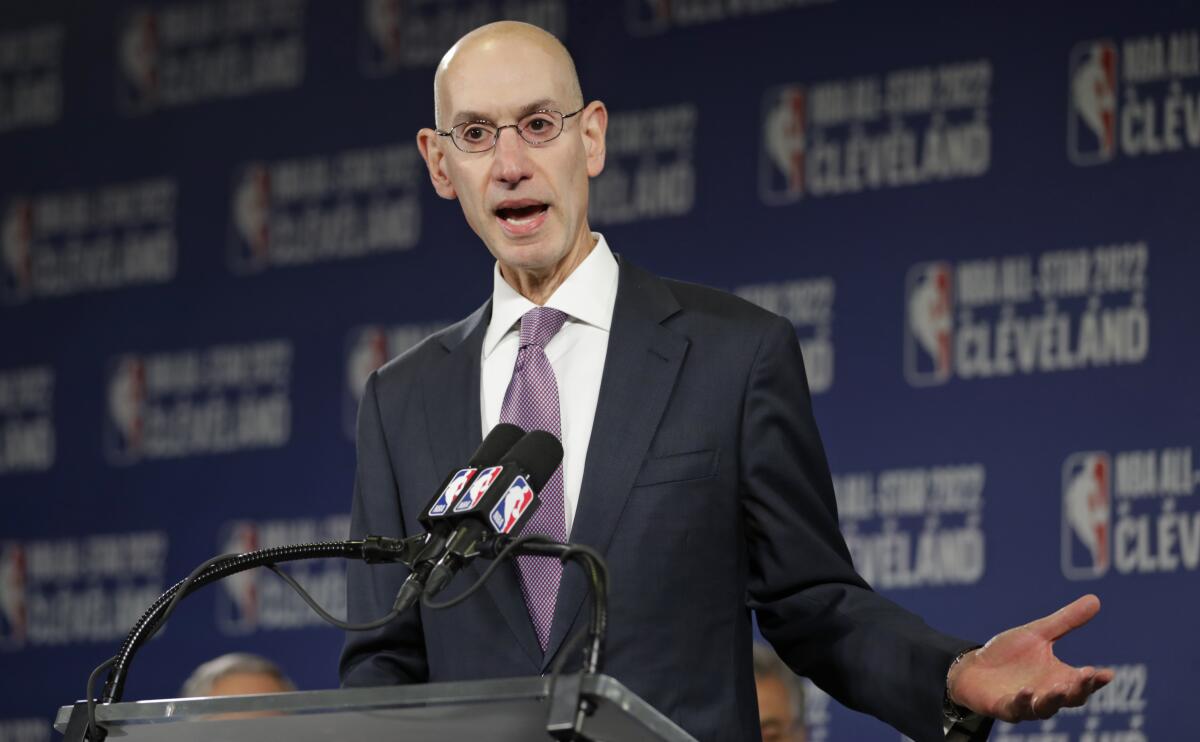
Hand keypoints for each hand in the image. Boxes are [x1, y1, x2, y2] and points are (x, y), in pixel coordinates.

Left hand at [947, 594, 1114, 721]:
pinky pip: (1016, 709)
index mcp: (1059, 678)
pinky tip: (1025, 690)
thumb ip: (1066, 621)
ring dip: (1054, 699)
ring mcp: (1027, 704)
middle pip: (1071, 698)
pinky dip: (1022, 702)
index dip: (1097, 680)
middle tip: (1087, 675)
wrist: (974, 666)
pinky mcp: (1005, 708)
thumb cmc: (1009, 654)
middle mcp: (1047, 694)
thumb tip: (1096, 600)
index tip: (1108, 673)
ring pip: (1046, 708)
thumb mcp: (1038, 634)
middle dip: (1080, 688)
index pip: (1084, 682)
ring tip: (1060, 687)